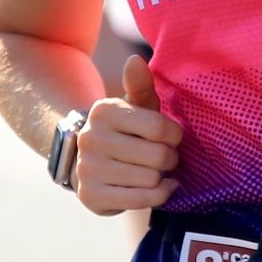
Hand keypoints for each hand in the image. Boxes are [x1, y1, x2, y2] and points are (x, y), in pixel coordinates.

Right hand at [74, 54, 180, 216]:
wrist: (86, 160)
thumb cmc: (124, 130)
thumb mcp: (132, 106)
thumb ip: (139, 85)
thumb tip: (135, 60)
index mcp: (103, 111)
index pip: (157, 127)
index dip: (174, 135)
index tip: (173, 137)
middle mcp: (91, 139)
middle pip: (157, 156)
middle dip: (170, 158)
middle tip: (166, 156)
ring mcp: (88, 169)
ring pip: (151, 179)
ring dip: (162, 177)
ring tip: (157, 170)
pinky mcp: (91, 196)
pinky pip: (141, 200)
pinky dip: (159, 195)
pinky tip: (161, 187)